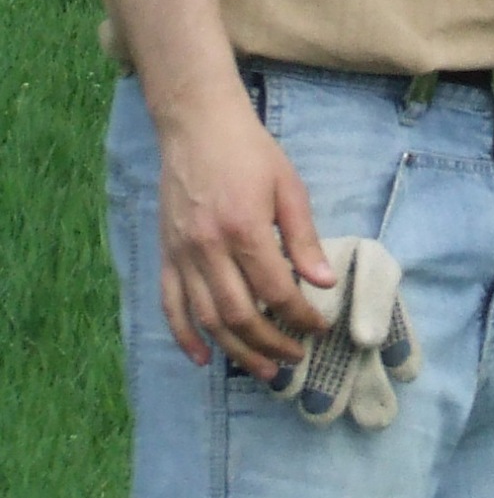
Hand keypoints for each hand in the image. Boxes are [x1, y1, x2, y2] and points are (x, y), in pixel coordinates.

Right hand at [153, 86, 334, 376]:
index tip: (320, 327)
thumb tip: (324, 282)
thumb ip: (304, 238)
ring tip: (263, 369)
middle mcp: (208, 249)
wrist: (198, 128)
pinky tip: (204, 358)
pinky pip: (170, 305)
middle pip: (239, 314)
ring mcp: (181, 255)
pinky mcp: (165, 255)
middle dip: (270, 343)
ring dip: (235, 350)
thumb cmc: (251, 153)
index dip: (300, 315)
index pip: (276, 289)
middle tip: (295, 358)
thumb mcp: (289, 188)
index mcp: (244, 230)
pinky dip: (185, 336)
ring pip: (206, 318)